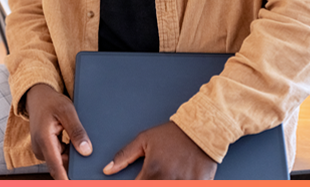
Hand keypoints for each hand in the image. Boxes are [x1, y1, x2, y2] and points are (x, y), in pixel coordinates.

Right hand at [25, 83, 92, 179]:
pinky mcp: (45, 149)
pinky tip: (77, 145)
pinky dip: (68, 153)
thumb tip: (86, 151)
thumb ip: (77, 131)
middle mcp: (40, 148)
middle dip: (75, 165)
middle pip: (60, 165)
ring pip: (60, 161)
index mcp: (44, 139)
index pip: (56, 166)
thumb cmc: (52, 102)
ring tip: (84, 148)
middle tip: (90, 162)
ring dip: (72, 157)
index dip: (66, 179)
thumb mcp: (68, 111)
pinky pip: (59, 156)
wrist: (38, 97)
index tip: (75, 183)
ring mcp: (41, 150)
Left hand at [102, 121, 217, 179]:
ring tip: (166, 175)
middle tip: (155, 176)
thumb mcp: (144, 140)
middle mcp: (167, 180)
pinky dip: (180, 184)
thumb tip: (107, 170)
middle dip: (149, 184)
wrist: (202, 129)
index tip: (138, 181)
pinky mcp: (199, 184)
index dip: (133, 186)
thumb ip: (124, 156)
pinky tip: (178, 178)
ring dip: (164, 184)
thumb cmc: (172, 134)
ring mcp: (184, 184)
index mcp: (152, 171)